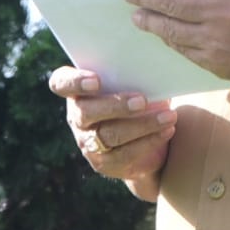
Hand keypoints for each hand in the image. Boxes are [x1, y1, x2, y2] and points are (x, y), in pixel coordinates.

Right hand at [48, 67, 174, 195]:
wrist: (147, 141)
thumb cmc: (139, 98)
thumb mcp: (134, 83)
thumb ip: (135, 74)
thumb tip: (157, 66)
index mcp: (78, 90)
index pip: (61, 83)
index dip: (74, 82)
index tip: (97, 80)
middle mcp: (78, 116)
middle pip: (86, 111)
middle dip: (115, 105)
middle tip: (143, 101)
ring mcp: (88, 142)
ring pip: (109, 134)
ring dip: (142, 125)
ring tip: (168, 116)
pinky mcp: (103, 163)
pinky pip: (125, 154)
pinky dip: (149, 141)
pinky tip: (167, 130)